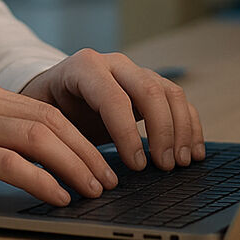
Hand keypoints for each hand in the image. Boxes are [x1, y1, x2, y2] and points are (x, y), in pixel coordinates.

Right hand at [0, 80, 120, 206]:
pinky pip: (11, 163)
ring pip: (39, 138)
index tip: (99, 160)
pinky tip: (58, 196)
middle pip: (51, 119)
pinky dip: (42, 180)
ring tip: (94, 190)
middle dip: (86, 151)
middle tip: (108, 179)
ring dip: (74, 166)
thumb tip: (28, 159)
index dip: (79, 135)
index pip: (44, 108)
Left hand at [20, 49, 204, 171]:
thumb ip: (60, 139)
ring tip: (181, 162)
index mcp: (85, 68)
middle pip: (150, 90)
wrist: (54, 89)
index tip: (137, 166)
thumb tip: (78, 175)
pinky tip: (193, 152)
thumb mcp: (46, 120)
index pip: (113, 98)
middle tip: (166, 166)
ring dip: (181, 129)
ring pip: (170, 93)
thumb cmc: (49, 108)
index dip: (128, 134)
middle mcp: (115, 64)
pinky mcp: (152, 85)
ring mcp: (136, 72)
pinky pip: (179, 100)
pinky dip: (191, 125)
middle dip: (162, 130)